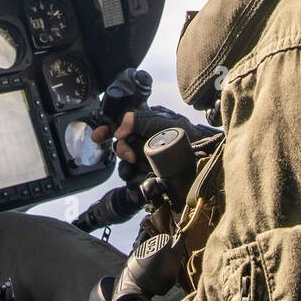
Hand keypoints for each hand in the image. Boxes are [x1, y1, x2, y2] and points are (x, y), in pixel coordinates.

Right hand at [91, 104, 214, 172]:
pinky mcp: (151, 178)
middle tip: (129, 155)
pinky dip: (135, 180)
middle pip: (120, 148)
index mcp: (145, 127)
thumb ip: (137, 119)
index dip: (107, 130)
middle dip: (121, 151)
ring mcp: (147, 161)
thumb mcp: (160, 122)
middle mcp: (144, 143)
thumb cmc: (185, 135)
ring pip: (125, 166)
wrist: (202, 157)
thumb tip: (119, 129)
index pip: (120, 127)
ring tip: (137, 166)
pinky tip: (143, 177)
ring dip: (127, 167)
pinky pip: (134, 181)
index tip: (98, 137)